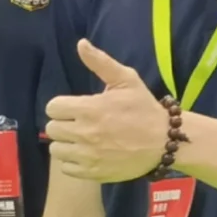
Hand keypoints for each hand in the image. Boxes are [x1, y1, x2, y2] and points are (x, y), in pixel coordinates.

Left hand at [44, 40, 171, 184]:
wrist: (164, 141)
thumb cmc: (144, 109)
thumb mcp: (126, 80)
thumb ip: (100, 62)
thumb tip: (80, 43)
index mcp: (89, 108)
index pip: (53, 107)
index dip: (62, 106)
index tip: (75, 108)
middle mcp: (84, 132)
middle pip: (52, 128)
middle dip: (63, 124)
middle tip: (80, 124)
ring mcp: (87, 155)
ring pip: (56, 149)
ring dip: (66, 143)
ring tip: (82, 139)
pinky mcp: (91, 172)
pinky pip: (66, 167)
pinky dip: (73, 162)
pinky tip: (87, 154)